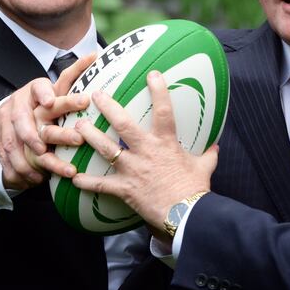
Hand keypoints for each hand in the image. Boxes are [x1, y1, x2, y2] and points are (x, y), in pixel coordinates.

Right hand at [0, 53, 95, 189]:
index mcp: (35, 92)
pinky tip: (46, 179)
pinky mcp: (6, 145)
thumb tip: (97, 54)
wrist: (3, 117)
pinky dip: (30, 171)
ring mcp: (10, 127)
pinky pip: (16, 161)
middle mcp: (22, 108)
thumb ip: (73, 74)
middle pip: (33, 120)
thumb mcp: (54, 87)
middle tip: (79, 139)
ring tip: (68, 169)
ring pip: (25, 145)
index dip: (45, 94)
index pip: (40, 88)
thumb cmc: (41, 102)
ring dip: (46, 160)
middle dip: (57, 132)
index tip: (51, 102)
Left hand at [72, 71, 216, 231]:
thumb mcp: (204, 168)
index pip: (164, 111)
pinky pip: (101, 184)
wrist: (185, 214)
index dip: (158, 90)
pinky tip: (74, 177)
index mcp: (166, 143)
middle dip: (108, 107)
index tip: (152, 74)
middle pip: (123, 124)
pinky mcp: (124, 189)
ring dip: (90, 136)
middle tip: (96, 95)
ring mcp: (133, 169)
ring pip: (106, 149)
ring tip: (78, 126)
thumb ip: (208, 155)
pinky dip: (87, 182)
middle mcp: (146, 151)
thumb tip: (216, 147)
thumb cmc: (194, 189)